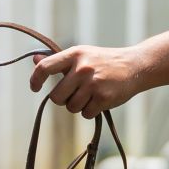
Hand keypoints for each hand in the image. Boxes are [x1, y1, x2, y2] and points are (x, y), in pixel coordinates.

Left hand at [27, 44, 147, 118]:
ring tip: (91, 94)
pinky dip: (91, 111)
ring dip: (78, 105)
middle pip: (56, 97)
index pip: (45, 67)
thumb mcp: (82, 55)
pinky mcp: (103, 97)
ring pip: (71, 107)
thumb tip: (34, 60)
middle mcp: (82, 68)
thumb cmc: (103, 62)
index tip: (35, 88)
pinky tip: (100, 99)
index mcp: (75, 54)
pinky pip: (86, 113)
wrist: (134, 66)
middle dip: (62, 99)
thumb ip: (59, 61)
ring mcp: (93, 83)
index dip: (35, 79)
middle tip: (73, 93)